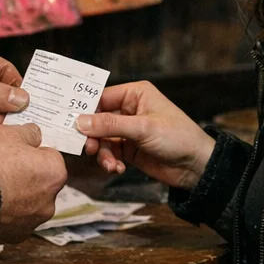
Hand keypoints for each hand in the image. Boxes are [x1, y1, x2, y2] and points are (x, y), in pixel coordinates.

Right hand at [0, 123, 67, 242]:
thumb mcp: (9, 133)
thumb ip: (29, 133)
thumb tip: (34, 135)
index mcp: (55, 173)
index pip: (49, 157)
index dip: (30, 152)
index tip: (15, 152)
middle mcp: (50, 201)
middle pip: (39, 182)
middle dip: (24, 175)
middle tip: (1, 168)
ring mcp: (32, 221)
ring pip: (26, 203)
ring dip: (14, 196)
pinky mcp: (14, 236)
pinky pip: (12, 220)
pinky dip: (3, 213)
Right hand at [75, 81, 214, 190]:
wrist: (196, 166)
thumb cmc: (177, 137)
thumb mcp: (143, 129)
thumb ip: (110, 125)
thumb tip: (80, 121)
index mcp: (135, 94)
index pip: (101, 97)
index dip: (85, 110)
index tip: (68, 122)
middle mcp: (129, 109)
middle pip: (97, 120)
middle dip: (92, 136)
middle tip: (89, 149)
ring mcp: (128, 130)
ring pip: (102, 139)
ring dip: (103, 153)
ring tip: (111, 164)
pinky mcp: (129, 149)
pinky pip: (110, 153)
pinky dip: (110, 162)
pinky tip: (118, 169)